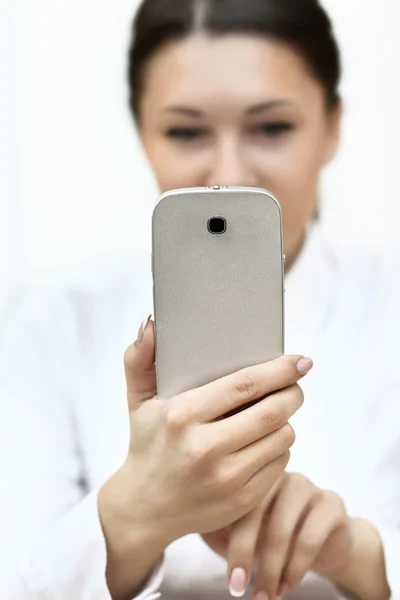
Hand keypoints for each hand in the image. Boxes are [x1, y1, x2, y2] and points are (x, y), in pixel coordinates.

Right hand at [99, 317, 310, 598]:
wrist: (144, 509)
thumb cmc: (147, 445)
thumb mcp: (138, 402)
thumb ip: (139, 359)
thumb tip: (149, 324)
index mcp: (181, 416)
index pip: (244, 385)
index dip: (279, 369)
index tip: (300, 361)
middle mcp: (204, 448)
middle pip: (271, 412)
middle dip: (293, 393)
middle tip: (296, 385)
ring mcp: (226, 478)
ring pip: (282, 437)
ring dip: (287, 420)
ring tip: (276, 412)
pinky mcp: (242, 500)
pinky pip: (280, 464)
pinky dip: (280, 447)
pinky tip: (265, 440)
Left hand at [224, 473, 352, 598]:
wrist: (327, 542)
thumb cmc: (275, 535)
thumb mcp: (245, 532)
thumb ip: (219, 527)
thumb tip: (197, 529)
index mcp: (253, 475)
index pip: (234, 502)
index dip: (231, 543)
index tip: (231, 581)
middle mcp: (278, 474)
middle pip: (255, 512)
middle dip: (246, 556)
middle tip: (240, 590)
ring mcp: (306, 485)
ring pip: (281, 529)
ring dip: (271, 570)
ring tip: (265, 596)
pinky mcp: (331, 502)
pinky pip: (309, 538)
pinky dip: (296, 568)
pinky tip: (287, 586)